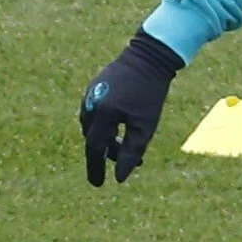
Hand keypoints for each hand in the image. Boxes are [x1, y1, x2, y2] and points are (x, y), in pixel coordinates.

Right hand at [80, 31, 181, 185]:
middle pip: (93, 138)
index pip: (94, 149)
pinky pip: (93, 112)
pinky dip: (103, 124)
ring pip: (92, 125)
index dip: (96, 168)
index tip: (98, 184)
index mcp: (103, 115)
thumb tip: (119, 179)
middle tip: (123, 161)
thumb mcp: (145, 126)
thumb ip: (131, 152)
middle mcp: (91, 104)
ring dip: (105, 139)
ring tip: (123, 144)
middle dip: (105, 153)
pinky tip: (118, 126)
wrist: (148, 56)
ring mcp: (90, 94)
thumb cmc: (150, 92)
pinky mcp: (94, 86)